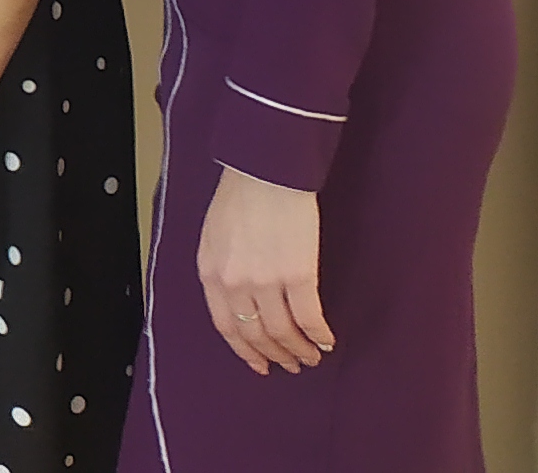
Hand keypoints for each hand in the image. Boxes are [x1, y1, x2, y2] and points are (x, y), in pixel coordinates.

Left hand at [199, 165, 332, 374]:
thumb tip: (236, 300)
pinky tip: (326, 341)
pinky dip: (319, 335)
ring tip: (311, 357)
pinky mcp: (298, 275)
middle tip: (291, 365)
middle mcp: (234, 283)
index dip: (244, 350)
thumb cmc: (240, 197)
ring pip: (283, 332)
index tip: (260, 365)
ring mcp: (265, 281)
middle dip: (275, 355)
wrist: (265, 172)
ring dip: (299, 350)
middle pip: (255, 334)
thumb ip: (221, 270)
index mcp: (210, 273)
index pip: (225, 326)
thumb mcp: (214, 237)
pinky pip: (309, 318)